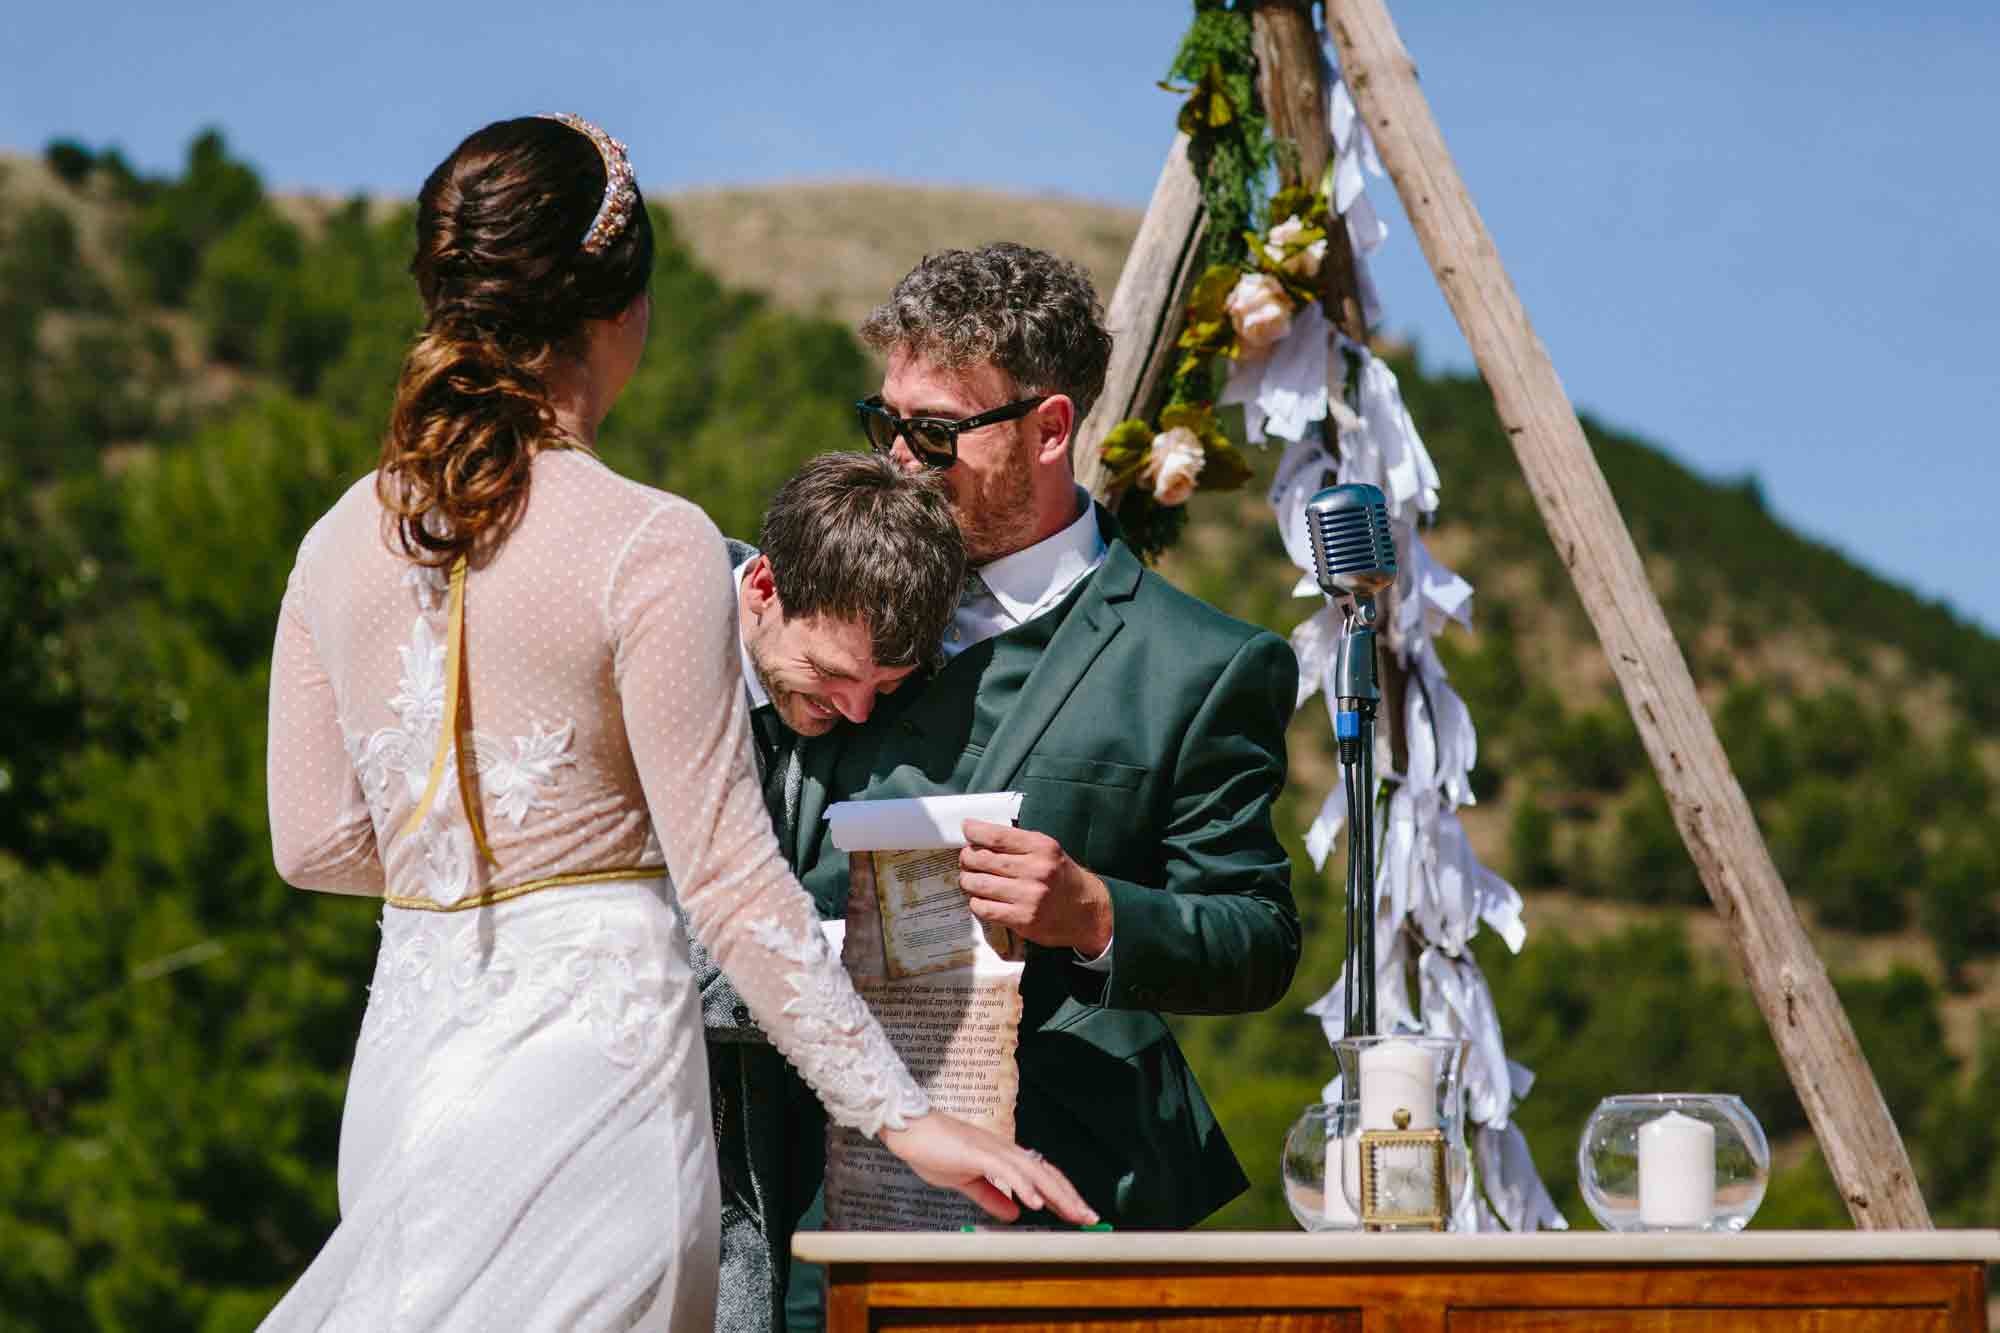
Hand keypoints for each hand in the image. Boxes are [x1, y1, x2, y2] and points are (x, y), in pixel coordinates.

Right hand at [879, 1112, 1097, 1225]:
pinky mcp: (979, 1153)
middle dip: (1071, 1197)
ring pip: (1034, 1173)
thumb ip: (991, 1196)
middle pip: (1047, 1174)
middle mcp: (1006, 1151)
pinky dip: (1024, 1187)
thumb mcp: (966, 1182)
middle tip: (1091, 1218)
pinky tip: (1036, 1203)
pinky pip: (1006, 1171)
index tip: (1079, 1214)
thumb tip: (1014, 1214)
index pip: (1042, 1177)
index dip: (1063, 1195)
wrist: (911, 1130)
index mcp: (1004, 1158)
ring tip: (1074, 1213)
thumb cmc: (935, 1150)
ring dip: (1057, 1194)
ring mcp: (994, 1150)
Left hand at [959, 819, 1112, 955]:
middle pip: (983, 859)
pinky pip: (984, 908)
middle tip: (966, 859)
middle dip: (967, 858)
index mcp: (1042, 848)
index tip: (967, 829)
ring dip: (968, 881)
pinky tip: (981, 899)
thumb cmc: (1062, 878)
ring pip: (978, 884)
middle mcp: (1036, 870)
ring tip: (970, 880)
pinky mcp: (1023, 919)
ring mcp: (1029, 896)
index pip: (998, 836)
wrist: (1087, 912)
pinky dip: (976, 902)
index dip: (976, 832)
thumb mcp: (1048, 851)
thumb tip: (980, 835)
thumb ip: (1018, 843)